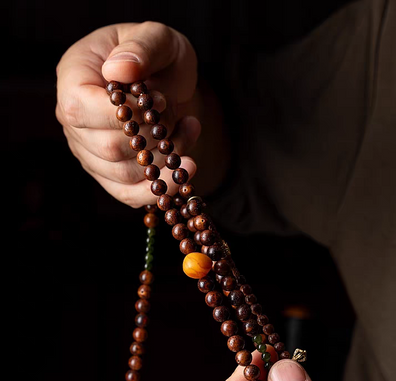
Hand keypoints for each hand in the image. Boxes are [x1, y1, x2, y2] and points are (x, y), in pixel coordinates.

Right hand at [56, 22, 200, 207]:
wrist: (167, 81)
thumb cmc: (158, 55)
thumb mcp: (158, 38)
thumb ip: (141, 48)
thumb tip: (119, 70)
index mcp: (74, 78)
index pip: (80, 109)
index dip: (122, 114)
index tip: (158, 100)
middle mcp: (74, 121)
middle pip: (107, 148)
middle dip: (153, 137)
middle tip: (176, 115)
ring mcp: (90, 151)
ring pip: (124, 174)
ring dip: (166, 158)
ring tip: (188, 129)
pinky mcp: (110, 173)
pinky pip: (128, 194)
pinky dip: (160, 186)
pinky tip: (185, 168)